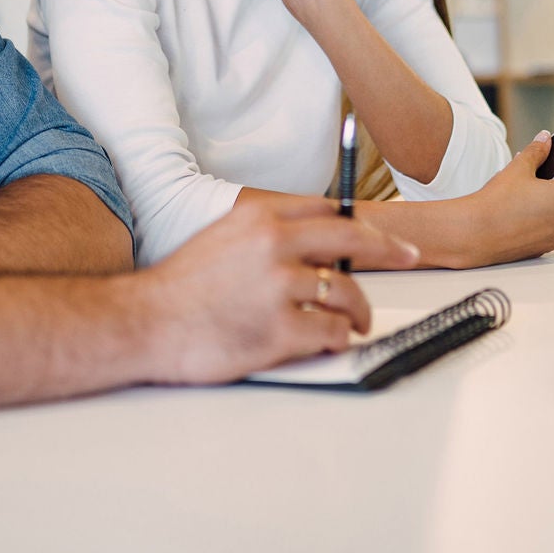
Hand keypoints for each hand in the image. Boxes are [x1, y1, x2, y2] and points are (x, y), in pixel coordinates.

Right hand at [136, 196, 418, 384]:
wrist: (144, 322)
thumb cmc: (180, 287)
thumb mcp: (222, 236)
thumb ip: (267, 233)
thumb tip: (312, 242)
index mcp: (261, 217)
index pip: (329, 210)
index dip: (361, 224)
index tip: (383, 234)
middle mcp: (274, 245)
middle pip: (352, 240)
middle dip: (389, 250)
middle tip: (409, 257)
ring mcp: (278, 288)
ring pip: (346, 294)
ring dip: (357, 312)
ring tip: (354, 323)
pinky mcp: (278, 331)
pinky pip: (329, 333)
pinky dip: (336, 339)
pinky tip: (328, 342)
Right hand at [455, 133, 553, 266]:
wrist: (475, 234)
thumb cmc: (498, 204)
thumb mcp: (519, 167)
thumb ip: (537, 151)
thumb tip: (544, 140)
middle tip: (533, 173)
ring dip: (546, 200)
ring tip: (522, 192)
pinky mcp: (545, 248)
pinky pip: (548, 227)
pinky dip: (539, 218)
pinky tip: (519, 211)